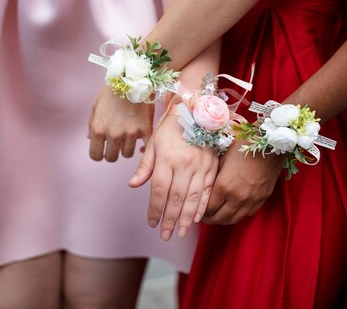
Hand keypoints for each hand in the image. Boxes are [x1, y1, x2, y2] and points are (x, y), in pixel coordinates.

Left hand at [88, 85, 153, 161]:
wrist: (134, 77)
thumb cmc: (112, 90)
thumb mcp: (96, 106)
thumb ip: (92, 125)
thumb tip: (90, 139)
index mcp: (98, 128)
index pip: (95, 155)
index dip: (99, 154)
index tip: (103, 149)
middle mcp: (113, 134)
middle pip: (112, 157)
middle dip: (113, 152)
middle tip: (116, 143)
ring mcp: (130, 133)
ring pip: (127, 154)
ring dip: (127, 147)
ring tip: (128, 137)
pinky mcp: (146, 129)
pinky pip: (145, 148)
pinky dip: (143, 148)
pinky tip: (141, 144)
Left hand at [129, 114, 218, 240]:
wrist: (196, 110)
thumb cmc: (171, 127)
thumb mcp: (154, 142)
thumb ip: (145, 166)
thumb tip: (133, 185)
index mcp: (167, 157)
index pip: (159, 190)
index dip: (155, 209)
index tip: (151, 223)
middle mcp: (185, 163)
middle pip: (176, 197)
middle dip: (170, 219)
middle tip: (165, 235)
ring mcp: (201, 166)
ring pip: (194, 197)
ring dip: (187, 218)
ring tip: (182, 233)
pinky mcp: (213, 166)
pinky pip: (208, 190)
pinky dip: (203, 206)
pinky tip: (198, 218)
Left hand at [202, 142, 282, 224]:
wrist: (270, 144)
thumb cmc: (243, 146)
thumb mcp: (222, 158)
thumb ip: (213, 176)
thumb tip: (205, 187)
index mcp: (224, 186)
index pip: (208, 208)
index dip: (200, 211)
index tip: (196, 209)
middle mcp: (237, 198)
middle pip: (219, 218)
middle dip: (208, 219)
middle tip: (203, 217)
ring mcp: (251, 200)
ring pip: (233, 220)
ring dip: (222, 220)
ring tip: (216, 216)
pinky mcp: (262, 199)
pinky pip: (247, 214)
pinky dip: (237, 215)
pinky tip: (232, 210)